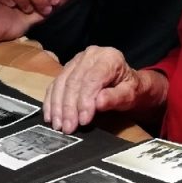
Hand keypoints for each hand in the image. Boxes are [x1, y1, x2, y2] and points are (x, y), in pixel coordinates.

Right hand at [44, 46, 161, 133]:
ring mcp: (76, 60)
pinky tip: (51, 116)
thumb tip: (98, 103)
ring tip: (58, 125)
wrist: (127, 84)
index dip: (85, 101)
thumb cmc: (131, 89)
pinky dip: (51, 101)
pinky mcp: (67, 69)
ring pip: (61, 83)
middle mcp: (90, 55)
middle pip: (74, 81)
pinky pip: (55, 84)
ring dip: (57, 106)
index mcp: (109, 57)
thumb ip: (116, 98)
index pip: (92, 79)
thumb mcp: (130, 95)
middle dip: (69, 107)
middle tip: (68, 128)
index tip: (83, 120)